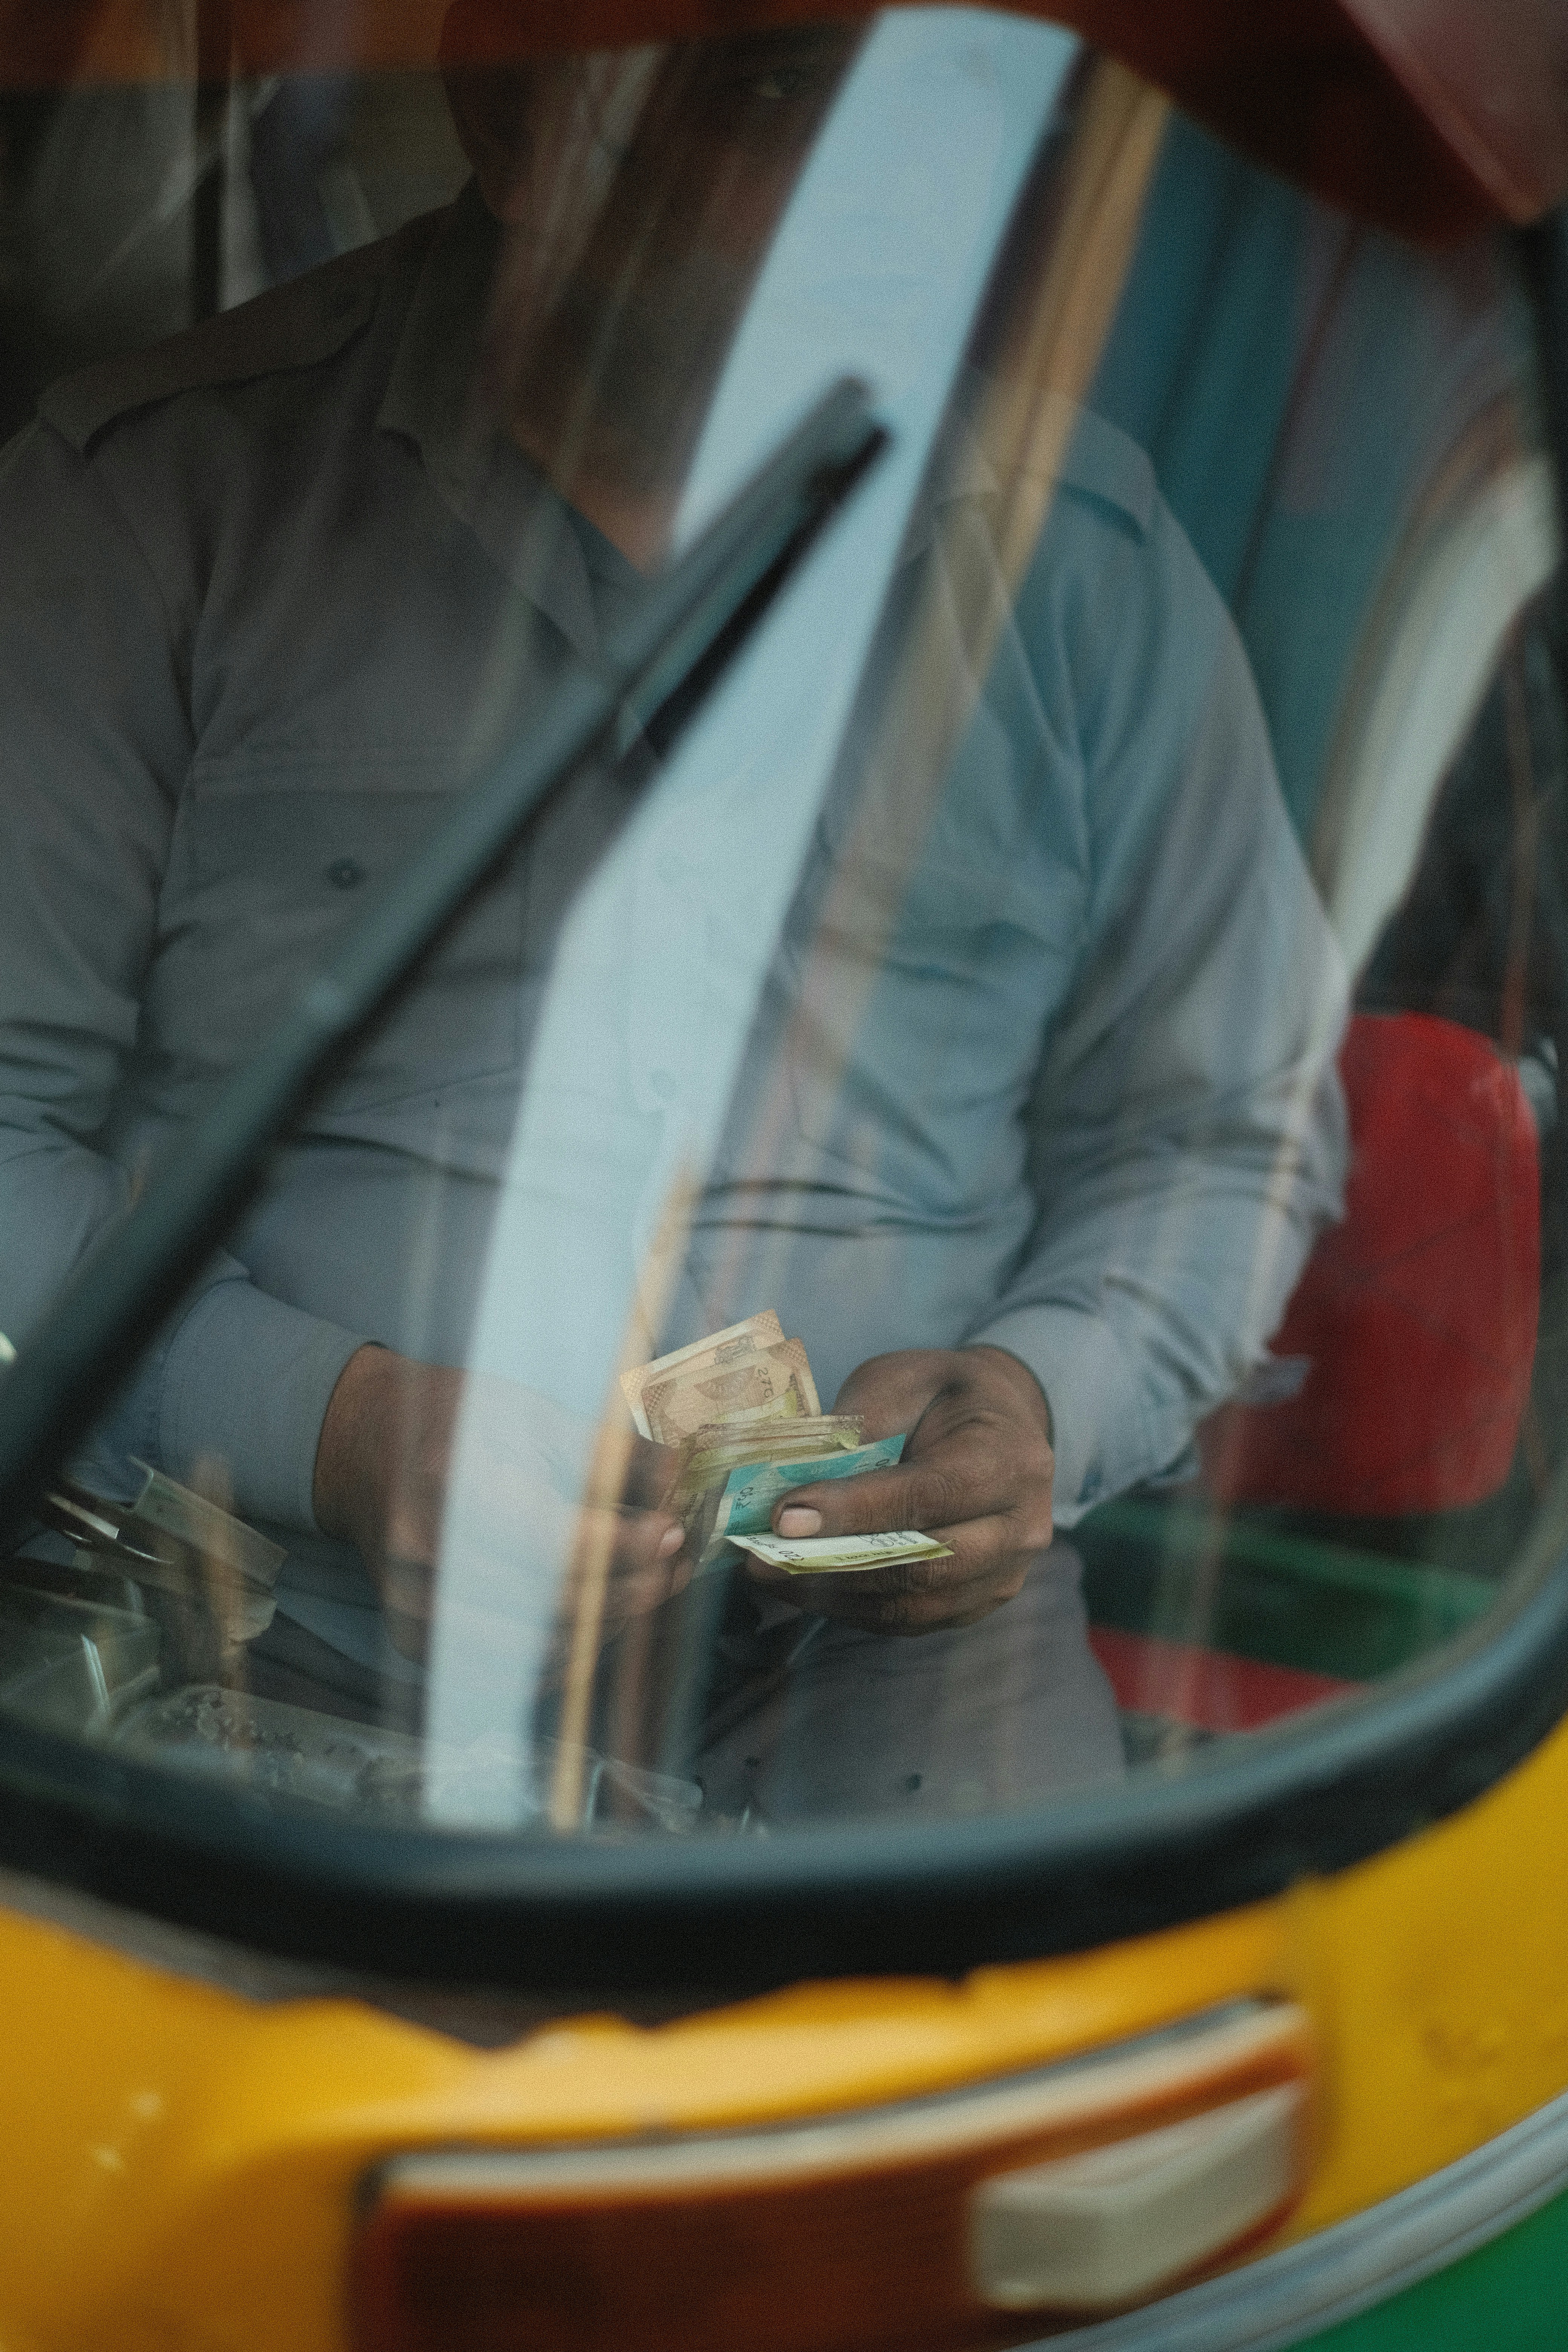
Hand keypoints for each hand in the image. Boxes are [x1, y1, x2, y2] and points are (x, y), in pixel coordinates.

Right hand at [313, 1346, 686, 1659]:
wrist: (366, 1448)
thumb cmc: (458, 1421)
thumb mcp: (535, 1412)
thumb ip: (612, 1454)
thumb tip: (682, 1487)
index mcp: (450, 1477)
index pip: (554, 1539)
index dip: (626, 1545)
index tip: (672, 1532)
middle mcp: (421, 1548)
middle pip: (551, 1600)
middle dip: (632, 1589)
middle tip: (675, 1568)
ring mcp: (412, 1602)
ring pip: (536, 1648)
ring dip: (607, 1628)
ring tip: (647, 1592)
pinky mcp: (411, 1639)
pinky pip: (505, 1673)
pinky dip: (564, 1657)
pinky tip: (597, 1622)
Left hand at [746, 1345, 1053, 1633]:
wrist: (1002, 1424)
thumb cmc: (943, 1397)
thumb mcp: (904, 1380)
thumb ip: (865, 1423)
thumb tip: (805, 1481)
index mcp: (1010, 1460)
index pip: (927, 1497)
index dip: (855, 1511)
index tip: (786, 1516)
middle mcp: (1020, 1526)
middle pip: (925, 1564)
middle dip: (836, 1565)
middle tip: (762, 1558)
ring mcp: (1005, 1574)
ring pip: (915, 1605)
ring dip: (837, 1596)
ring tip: (772, 1575)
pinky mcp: (980, 1602)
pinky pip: (914, 1620)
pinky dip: (855, 1609)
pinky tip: (807, 1589)